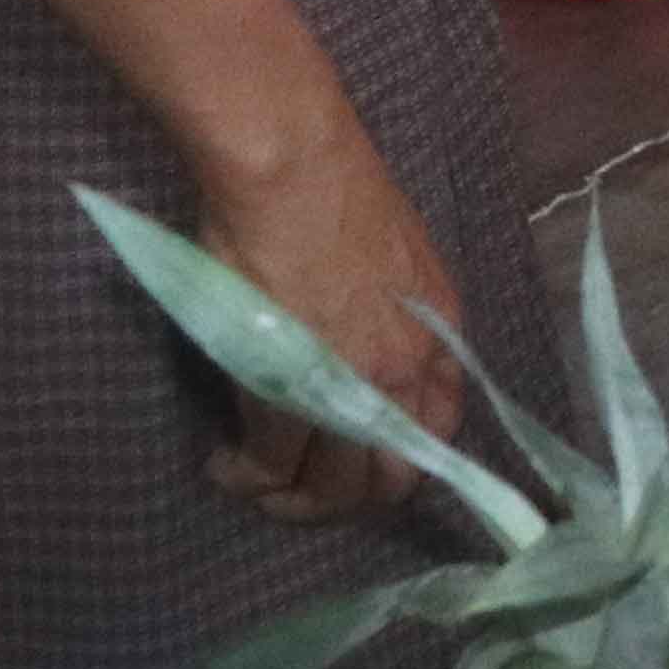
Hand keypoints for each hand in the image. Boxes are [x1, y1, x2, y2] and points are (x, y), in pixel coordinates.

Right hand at [192, 125, 477, 525]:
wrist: (294, 170)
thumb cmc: (333, 195)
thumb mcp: (395, 263)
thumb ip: (391, 320)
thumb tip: (359, 357)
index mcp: (438, 333)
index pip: (439, 428)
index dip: (398, 458)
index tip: (358, 461)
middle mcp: (407, 370)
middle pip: (390, 475)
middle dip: (346, 496)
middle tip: (301, 489)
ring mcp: (352, 388)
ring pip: (334, 485)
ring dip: (296, 498)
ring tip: (259, 485)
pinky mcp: (290, 396)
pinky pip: (275, 464)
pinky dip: (250, 477)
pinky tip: (228, 466)